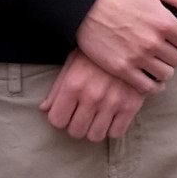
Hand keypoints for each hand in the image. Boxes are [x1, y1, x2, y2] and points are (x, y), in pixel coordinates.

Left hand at [41, 56, 155, 143]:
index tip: (66, 112)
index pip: (57, 120)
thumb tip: (44, 109)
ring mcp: (112, 102)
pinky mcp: (131, 106)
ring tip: (97, 118)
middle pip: (75, 131)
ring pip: (95, 136)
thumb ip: (57, 88)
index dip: (60, 117)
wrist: (132, 41)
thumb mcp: (72, 63)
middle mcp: (91, 96)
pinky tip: (112, 117)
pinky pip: (116, 133)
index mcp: (73, 84)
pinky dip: (112, 128)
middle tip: (82, 115)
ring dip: (94, 129)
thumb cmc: (97, 52)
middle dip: (76, 125)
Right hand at [75, 0, 176, 91]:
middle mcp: (153, 42)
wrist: (84, 3)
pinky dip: (152, 85)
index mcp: (164, 22)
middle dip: (172, 54)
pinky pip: (147, 87)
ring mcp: (137, 57)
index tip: (173, 38)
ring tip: (155, 62)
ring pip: (165, 74)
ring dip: (163, 69)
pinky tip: (149, 78)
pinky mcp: (121, 69)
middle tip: (162, 49)